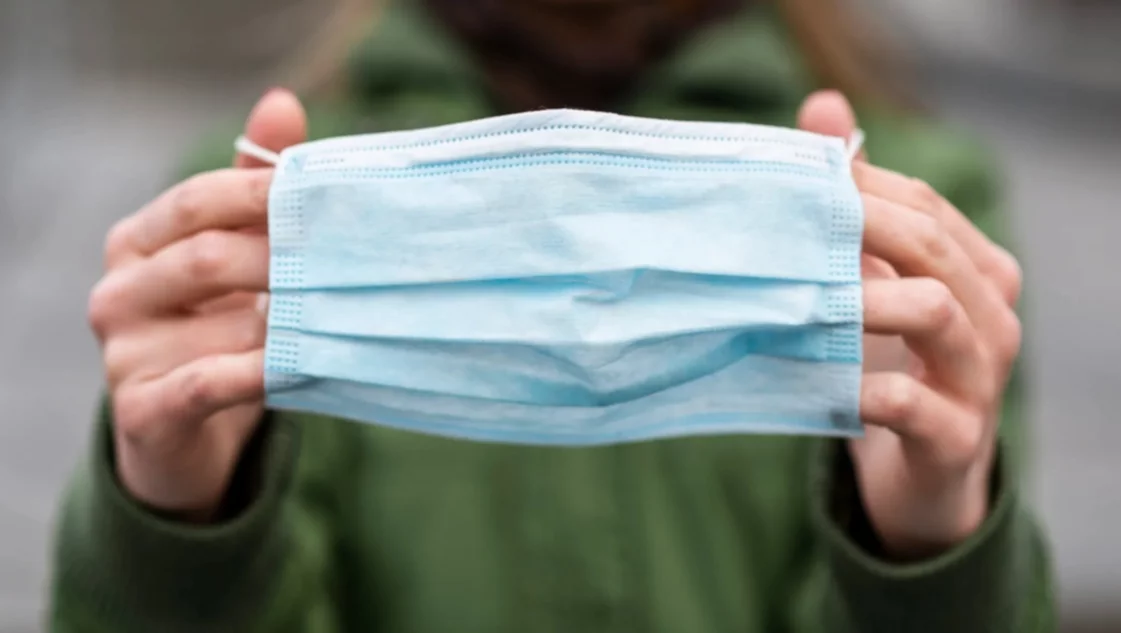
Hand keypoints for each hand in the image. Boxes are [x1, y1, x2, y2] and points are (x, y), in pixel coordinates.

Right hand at [88, 89, 306, 519]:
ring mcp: (122, 354)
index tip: (328, 194)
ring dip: (289, 324)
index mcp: (136, 243)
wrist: (186, 436)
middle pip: (208, 257)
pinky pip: (207, 384)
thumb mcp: (236, 258)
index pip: (198, 199)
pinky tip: (300, 366)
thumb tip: (282, 101)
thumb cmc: (219, 332)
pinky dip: (260, 374)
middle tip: (352, 262)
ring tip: (344, 318)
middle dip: (286, 260)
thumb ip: (253, 189)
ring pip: (221, 326)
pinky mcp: (140, 411)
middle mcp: (117, 292)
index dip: (264, 193)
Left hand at [798, 91, 1022, 557]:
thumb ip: (856, 204)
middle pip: (932, 247)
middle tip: (788, 223)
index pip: (925, 206)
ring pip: (934, 311)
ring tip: (802, 294)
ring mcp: (979, 379)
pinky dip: (861, 386)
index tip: (795, 181)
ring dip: (862, 296)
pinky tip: (818, 377)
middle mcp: (992, 317)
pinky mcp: (954, 438)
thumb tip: (822, 107)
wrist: (925, 481)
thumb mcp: (875, 285)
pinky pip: (912, 404)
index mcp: (979, 272)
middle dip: (860, 225)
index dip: (860, 187)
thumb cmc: (897, 369)